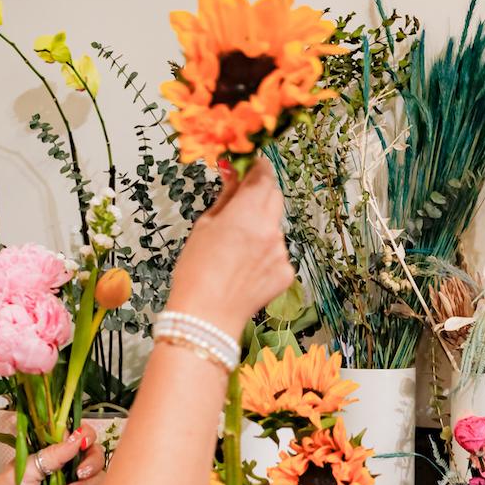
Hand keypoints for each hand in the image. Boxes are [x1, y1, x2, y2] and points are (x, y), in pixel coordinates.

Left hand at [0, 426, 105, 484]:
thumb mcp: (27, 468)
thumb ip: (53, 454)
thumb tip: (76, 438)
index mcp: (60, 453)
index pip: (84, 438)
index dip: (89, 438)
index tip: (83, 445)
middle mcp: (72, 470)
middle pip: (99, 462)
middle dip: (92, 467)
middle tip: (78, 474)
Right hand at [169, 157, 294, 339]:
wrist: (206, 317)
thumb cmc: (197, 272)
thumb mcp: (205, 225)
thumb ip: (226, 196)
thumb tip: (232, 171)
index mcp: (249, 214)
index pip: (263, 175)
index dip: (256, 168)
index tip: (247, 167)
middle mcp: (271, 231)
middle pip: (274, 197)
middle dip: (259, 194)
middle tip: (240, 204)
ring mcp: (282, 253)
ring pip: (275, 227)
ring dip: (261, 228)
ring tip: (235, 249)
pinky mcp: (286, 273)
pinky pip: (278, 253)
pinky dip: (265, 254)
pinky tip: (245, 268)